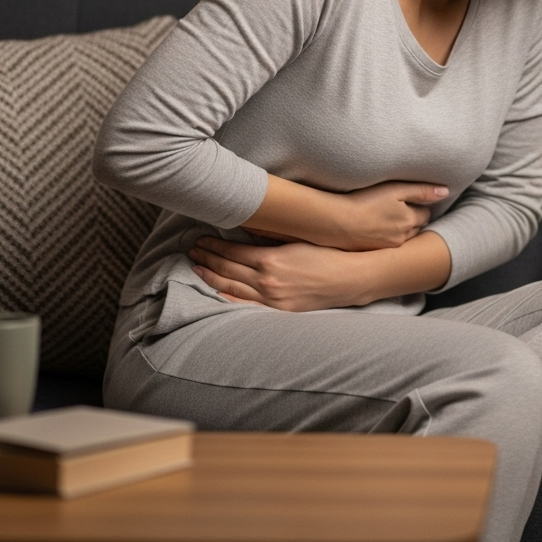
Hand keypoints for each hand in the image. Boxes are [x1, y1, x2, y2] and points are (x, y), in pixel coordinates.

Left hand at [189, 237, 369, 311]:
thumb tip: (245, 230)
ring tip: (197, 267)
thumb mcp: (296, 239)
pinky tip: (216, 291)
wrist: (349, 278)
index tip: (201, 239)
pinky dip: (228, 297)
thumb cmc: (326, 254)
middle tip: (192, 250)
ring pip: (231, 287)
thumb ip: (269, 238)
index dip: (213, 245)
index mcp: (270, 259)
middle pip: (227, 268)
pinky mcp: (279, 311)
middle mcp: (267, 280)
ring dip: (211, 276)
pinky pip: (246, 305)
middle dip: (207, 258)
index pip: (232, 251)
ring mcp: (272, 298)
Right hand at [322, 180, 448, 250]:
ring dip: (399, 230)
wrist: (336, 222)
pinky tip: (374, 229)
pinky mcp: (373, 253)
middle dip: (411, 220)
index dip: (418, 206)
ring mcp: (388, 247)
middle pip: (414, 228)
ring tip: (385, 219)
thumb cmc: (364, 200)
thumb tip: (446, 192)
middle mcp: (403, 237)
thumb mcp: (395, 189)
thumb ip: (421, 190)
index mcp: (409, 221)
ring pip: (402, 238)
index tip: (410, 201)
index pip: (425, 214)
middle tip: (398, 210)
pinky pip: (387, 245)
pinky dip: (384, 238)